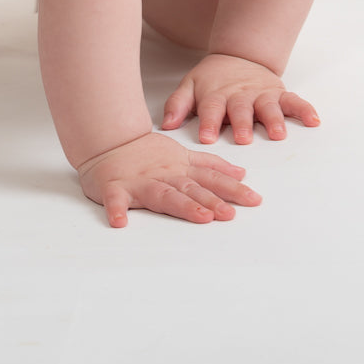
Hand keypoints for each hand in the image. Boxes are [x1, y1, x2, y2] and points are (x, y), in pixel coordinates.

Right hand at [77, 131, 261, 227]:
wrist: (109, 140)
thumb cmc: (147, 153)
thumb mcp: (183, 155)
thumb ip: (210, 165)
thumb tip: (241, 173)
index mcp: (180, 169)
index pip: (210, 179)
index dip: (232, 188)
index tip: (253, 199)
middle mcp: (164, 175)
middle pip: (191, 188)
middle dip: (212, 201)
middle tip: (230, 214)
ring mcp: (140, 182)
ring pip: (163, 194)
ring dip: (182, 205)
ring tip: (200, 217)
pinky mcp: (114, 188)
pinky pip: (114, 200)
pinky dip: (116, 210)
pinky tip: (119, 222)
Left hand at [161, 53, 319, 144]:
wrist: (239, 55)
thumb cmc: (213, 78)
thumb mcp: (190, 85)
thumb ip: (177, 104)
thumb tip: (166, 125)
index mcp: (216, 94)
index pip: (210, 109)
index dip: (208, 122)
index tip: (206, 138)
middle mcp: (240, 95)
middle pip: (241, 109)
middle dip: (242, 123)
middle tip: (243, 138)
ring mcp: (261, 94)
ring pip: (268, 106)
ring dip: (273, 119)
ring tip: (278, 134)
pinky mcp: (278, 93)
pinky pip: (294, 101)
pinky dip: (305, 109)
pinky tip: (314, 120)